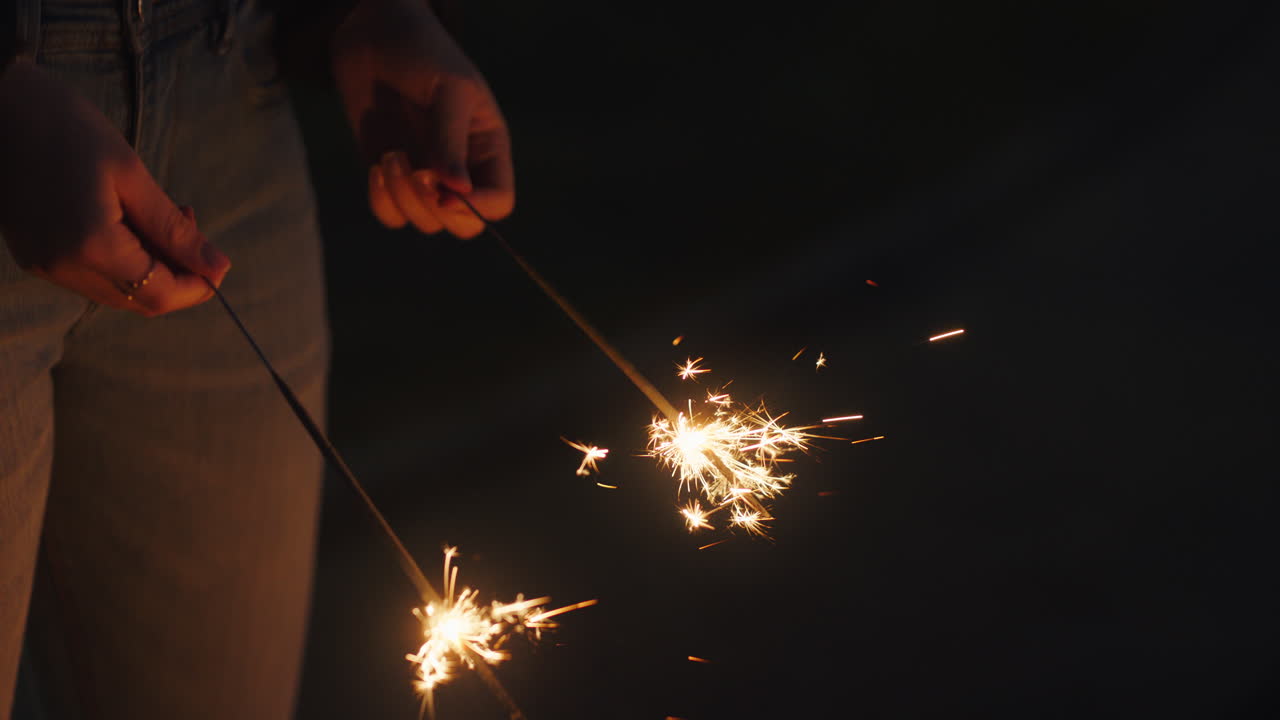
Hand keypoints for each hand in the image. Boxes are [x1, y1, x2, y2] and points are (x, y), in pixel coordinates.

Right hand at [0, 60, 230, 316]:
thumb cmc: (69, 128)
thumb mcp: (132, 175)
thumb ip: (174, 230)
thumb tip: (217, 267)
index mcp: (91, 246)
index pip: (159, 295)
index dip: (198, 288)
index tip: (219, 262)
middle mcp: (62, 266)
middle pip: (139, 300)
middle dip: (177, 275)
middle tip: (191, 226)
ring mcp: (44, 265)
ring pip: (117, 292)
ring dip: (151, 268)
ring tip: (161, 219)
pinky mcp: (34, 256)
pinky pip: (91, 277)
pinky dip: (122, 261)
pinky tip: (129, 223)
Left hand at [331, 0, 513, 237]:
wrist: (376, 34)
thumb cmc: (424, 53)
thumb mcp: (449, 89)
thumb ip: (450, 140)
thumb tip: (457, 190)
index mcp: (487, 149)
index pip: (499, 202)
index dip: (477, 207)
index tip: (446, 188)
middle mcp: (459, 170)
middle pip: (464, 226)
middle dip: (437, 210)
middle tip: (418, 175)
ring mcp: (423, 176)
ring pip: (424, 222)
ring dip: (403, 198)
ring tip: (391, 155)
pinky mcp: (389, 176)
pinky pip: (390, 214)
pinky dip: (381, 200)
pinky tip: (378, 164)